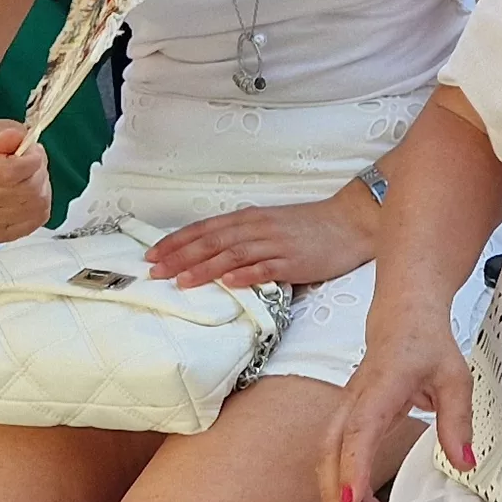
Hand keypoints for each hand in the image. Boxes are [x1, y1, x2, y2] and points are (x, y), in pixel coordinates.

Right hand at [0, 119, 49, 240]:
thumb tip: (15, 139)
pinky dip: (38, 209)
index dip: (33, 161)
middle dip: (39, 174)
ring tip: (30, 178)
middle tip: (33, 164)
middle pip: (26, 192)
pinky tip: (28, 196)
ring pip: (34, 209)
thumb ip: (9, 133)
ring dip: (42, 190)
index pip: (10, 172)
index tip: (34, 152)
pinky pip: (32, 224)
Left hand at [148, 183, 373, 288]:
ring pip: (233, 255)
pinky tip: (229, 283)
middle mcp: (258, 228)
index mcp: (250, 218)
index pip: (205, 229)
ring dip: (205, 268)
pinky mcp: (295, 261)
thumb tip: (212, 251)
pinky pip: (267, 268)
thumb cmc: (310, 226)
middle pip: (212, 242)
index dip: (177, 241)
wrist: (350, 221)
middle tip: (155, 272)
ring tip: (182, 281)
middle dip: (180, 257)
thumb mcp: (270, 223)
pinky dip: (246, 275)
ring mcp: (276, 245)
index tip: (152, 254)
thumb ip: (243, 235)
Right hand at [322, 304, 475, 501]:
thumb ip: (458, 421)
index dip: (353, 465)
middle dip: (336, 494)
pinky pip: (338, 454)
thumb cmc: (425, 341)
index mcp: (381, 386)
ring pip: (329, 456)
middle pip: (331, 450)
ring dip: (338, 495)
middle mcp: (356, 399)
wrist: (404, 313)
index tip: (353, 497)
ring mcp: (348, 409)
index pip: (359, 430)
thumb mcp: (455, 377)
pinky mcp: (349, 418)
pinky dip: (346, 482)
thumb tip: (463, 461)